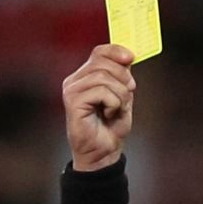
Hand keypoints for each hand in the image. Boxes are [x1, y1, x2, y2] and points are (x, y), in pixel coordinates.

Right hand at [63, 45, 136, 171]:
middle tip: (127, 94)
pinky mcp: (73, 102)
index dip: (116, 51)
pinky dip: (113, 102)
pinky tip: (109, 114)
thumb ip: (122, 75)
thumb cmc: (111, 126)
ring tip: (117, 108)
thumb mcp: (122, 94)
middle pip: (103, 63)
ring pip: (104, 77)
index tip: (131, 58)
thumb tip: (128, 55)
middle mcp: (74, 81)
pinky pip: (101, 91)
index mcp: (84, 76)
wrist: (104, 152)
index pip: (99, 52)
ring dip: (120, 94)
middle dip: (123, 78)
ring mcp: (71, 91)